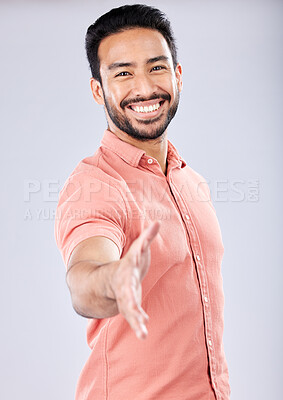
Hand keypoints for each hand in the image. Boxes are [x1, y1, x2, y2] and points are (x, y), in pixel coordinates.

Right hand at [109, 221, 159, 339]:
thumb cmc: (129, 264)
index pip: (129, 273)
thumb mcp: (137, 250)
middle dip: (132, 306)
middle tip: (137, 314)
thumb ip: (147, 237)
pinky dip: (137, 323)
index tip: (134, 285)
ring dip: (136, 322)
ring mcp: (125, 299)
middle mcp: (124, 287)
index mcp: (126, 271)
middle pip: (127, 297)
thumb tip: (158, 222)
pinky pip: (133, 317)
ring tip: (143, 334)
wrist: (111, 279)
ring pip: (129, 312)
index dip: (131, 279)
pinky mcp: (129, 307)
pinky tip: (143, 332)